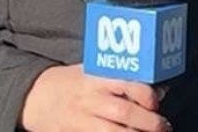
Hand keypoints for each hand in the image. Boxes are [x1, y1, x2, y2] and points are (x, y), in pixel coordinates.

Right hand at [19, 64, 170, 131]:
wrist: (34, 98)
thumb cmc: (70, 83)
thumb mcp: (92, 72)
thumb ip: (123, 80)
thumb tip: (160, 91)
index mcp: (95, 78)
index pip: (126, 84)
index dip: (146, 95)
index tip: (156, 103)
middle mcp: (88, 99)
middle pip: (123, 113)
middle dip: (149, 123)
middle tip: (164, 127)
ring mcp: (80, 120)